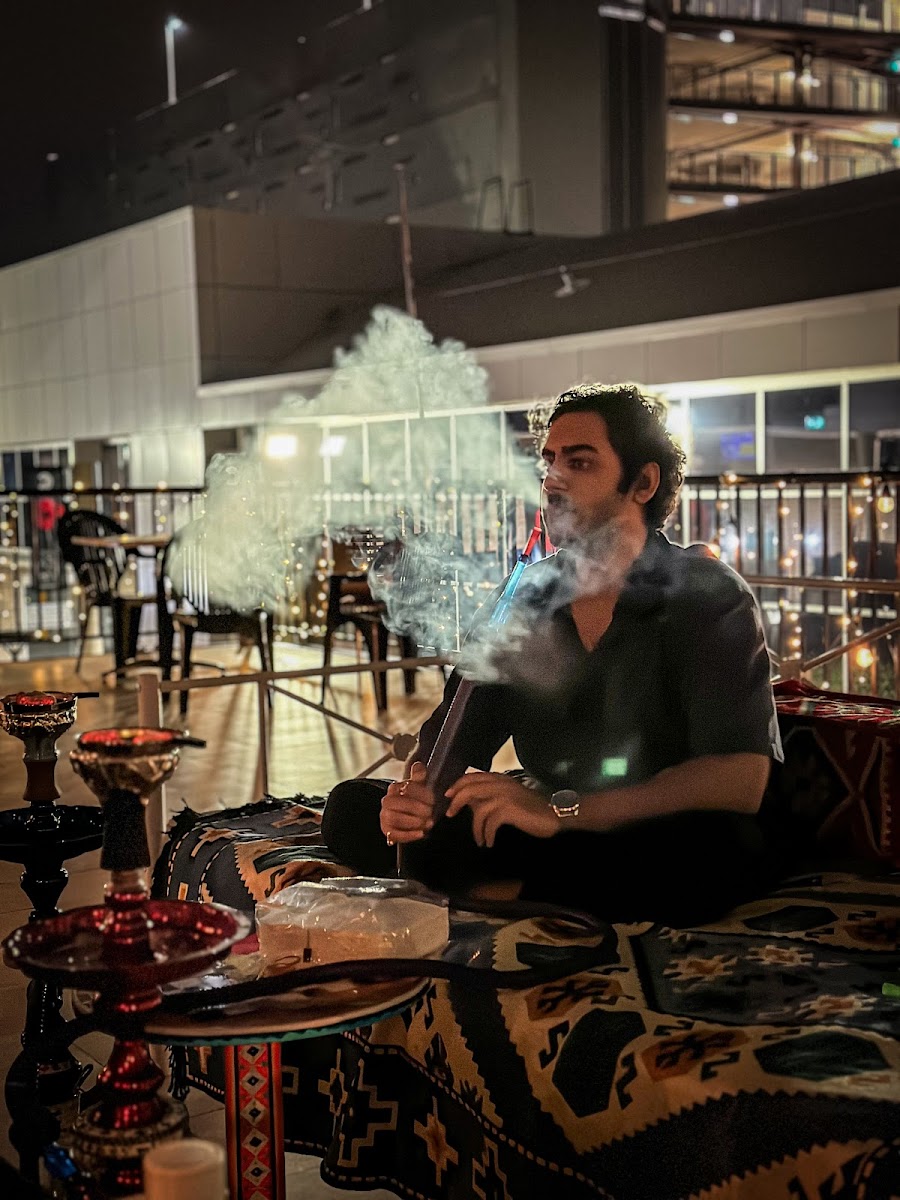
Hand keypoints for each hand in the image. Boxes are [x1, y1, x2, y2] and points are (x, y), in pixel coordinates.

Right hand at [380, 761, 434, 845]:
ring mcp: (385, 816)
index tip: (432, 800)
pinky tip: (421, 833)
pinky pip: (395, 835)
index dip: (420, 794)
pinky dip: (409, 835)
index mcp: (394, 788)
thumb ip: (419, 775)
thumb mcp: (418, 786)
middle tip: (430, 812)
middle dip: (415, 809)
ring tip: (428, 823)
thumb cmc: (414, 799)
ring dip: (413, 822)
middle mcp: (386, 801)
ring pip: (394, 819)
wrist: (406, 815)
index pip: (405, 788)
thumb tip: (418, 766)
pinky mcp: (387, 831)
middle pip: (397, 804)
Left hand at [445, 772, 559, 847]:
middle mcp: (500, 783)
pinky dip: (486, 834)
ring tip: (479, 840)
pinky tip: (489, 842)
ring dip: (475, 828)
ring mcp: (504, 795)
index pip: (471, 776)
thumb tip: (469, 802)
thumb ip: (490, 796)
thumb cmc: (532, 809)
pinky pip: (489, 822)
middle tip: (450, 815)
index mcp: (499, 778)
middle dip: (456, 802)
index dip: (457, 785)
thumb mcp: (509, 797)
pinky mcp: (509, 809)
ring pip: (478, 809)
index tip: (448, 797)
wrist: (554, 814)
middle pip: (469, 788)